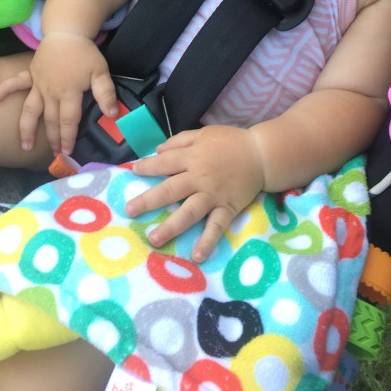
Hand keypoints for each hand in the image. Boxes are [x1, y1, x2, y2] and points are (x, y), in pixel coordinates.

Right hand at [0, 33, 117, 153]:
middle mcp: (51, 92)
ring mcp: (38, 84)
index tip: (68, 152)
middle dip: (52, 139)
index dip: (68, 137)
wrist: (67, 31)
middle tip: (55, 154)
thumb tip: (113, 114)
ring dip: (26, 128)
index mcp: (69, 92)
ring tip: (24, 145)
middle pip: (50, 120)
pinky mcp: (30, 74)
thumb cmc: (84, 53)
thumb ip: (105, 93)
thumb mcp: (101, 71)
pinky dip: (4, 89)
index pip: (68, 120)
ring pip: (30, 110)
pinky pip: (15, 82)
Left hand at [126, 125, 264, 262]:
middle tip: (129, 211)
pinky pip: (216, 227)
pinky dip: (207, 242)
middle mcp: (199, 177)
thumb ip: (180, 140)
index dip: (148, 167)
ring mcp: (213, 194)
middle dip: (148, 200)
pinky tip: (196, 257)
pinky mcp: (227, 207)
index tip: (133, 172)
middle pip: (170, 190)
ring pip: (188, 212)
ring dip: (171, 226)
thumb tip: (157, 150)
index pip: (164, 162)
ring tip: (154, 239)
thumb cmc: (231, 142)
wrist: (261, 154)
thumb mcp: (204, 133)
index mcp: (193, 157)